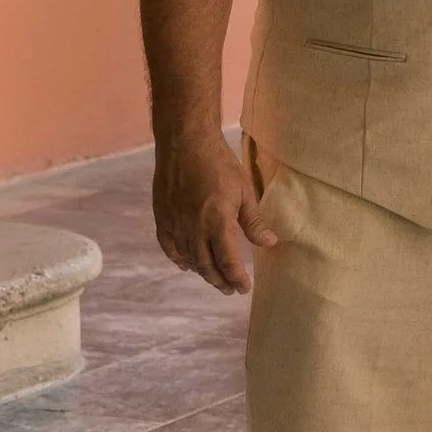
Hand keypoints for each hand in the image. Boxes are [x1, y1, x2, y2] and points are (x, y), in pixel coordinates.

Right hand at [153, 131, 277, 293]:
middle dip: (219, 281)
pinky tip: (185, 265)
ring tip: (213, 278)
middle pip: (206, 265)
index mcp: (217, 222)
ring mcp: (175, 224)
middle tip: (229, 289)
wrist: (185, 142)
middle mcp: (194, 228)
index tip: (243, 288)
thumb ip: (254, 221)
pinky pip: (168, 246)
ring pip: (188, 258)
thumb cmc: (219, 163)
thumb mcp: (244, 191)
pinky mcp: (162, 217)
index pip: (228, 261)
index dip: (236, 278)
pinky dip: (178, 258)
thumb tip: (269, 243)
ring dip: (201, 272)